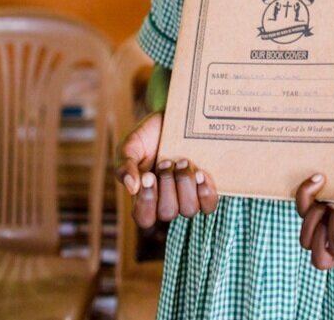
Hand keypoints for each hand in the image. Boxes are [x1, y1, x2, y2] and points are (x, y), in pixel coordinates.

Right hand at [115, 111, 218, 227]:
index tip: (148, 176)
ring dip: (185, 185)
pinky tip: (200, 174)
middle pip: (168, 213)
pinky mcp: (205, 187)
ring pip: (189, 210)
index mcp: (145, 196)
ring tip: (183, 162)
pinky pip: (209, 204)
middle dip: (167, 186)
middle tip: (166, 162)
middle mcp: (167, 200)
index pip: (144, 218)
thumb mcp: (131, 146)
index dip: (147, 202)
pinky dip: (205, 192)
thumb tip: (132, 187)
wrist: (173, 116)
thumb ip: (124, 165)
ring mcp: (188, 195)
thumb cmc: (149, 134)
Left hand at [296, 135, 333, 268]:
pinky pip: (302, 209)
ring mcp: (332, 220)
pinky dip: (305, 192)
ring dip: (311, 214)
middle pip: (319, 258)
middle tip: (330, 206)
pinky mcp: (322, 203)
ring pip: (306, 239)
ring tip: (326, 194)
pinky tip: (319, 177)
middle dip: (317, 232)